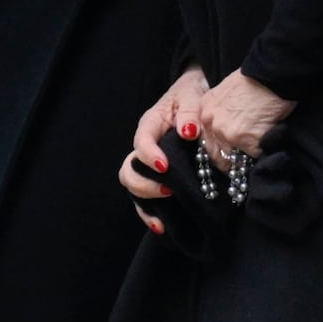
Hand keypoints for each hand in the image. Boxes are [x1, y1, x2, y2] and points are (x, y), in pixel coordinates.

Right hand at [118, 68, 208, 233]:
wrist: (194, 97)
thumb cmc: (191, 95)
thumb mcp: (193, 96)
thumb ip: (190, 112)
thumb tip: (187, 131)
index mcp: (150, 124)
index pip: (141, 141)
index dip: (149, 156)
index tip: (165, 167)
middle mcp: (144, 146)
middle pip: (128, 170)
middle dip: (144, 184)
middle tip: (169, 189)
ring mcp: (148, 163)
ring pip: (132, 186)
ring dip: (144, 203)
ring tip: (162, 218)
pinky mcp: (157, 175)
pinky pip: (146, 197)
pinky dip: (150, 213)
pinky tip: (161, 227)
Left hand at [197, 71, 292, 169]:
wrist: (270, 75)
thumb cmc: (255, 80)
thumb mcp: (226, 93)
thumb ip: (222, 113)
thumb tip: (230, 129)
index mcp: (205, 111)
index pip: (206, 141)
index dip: (218, 151)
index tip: (227, 157)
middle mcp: (212, 124)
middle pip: (217, 156)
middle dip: (230, 163)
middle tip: (241, 165)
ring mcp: (228, 134)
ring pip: (235, 160)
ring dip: (246, 159)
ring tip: (257, 153)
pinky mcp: (247, 141)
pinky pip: (255, 156)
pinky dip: (262, 152)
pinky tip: (268, 140)